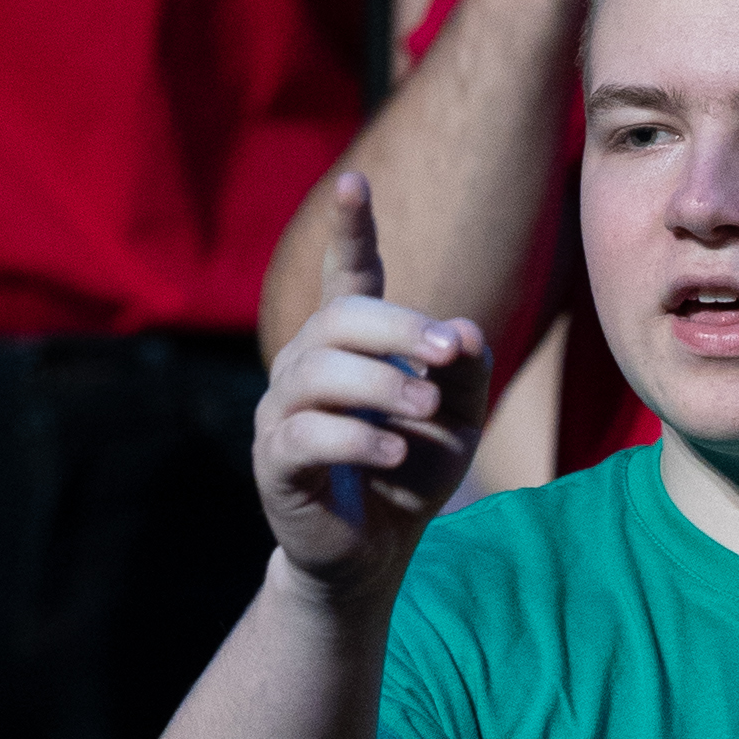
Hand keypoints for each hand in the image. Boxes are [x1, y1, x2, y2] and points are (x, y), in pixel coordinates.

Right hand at [255, 174, 493, 585]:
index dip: (349, 231)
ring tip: (424, 411)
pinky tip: (395, 453)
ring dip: (381, 385)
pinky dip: (356, 439)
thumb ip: (464, 371)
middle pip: (339, 318)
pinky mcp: (275, 463)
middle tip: (446, 354)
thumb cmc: (410, 473)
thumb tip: (460, 330)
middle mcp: (304, 366)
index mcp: (347, 346)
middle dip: (397, 328)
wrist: (373, 555)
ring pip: (318, 372)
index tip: (354, 182)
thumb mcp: (457, 419)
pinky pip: (305, 435)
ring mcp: (281, 413)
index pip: (346, 277)